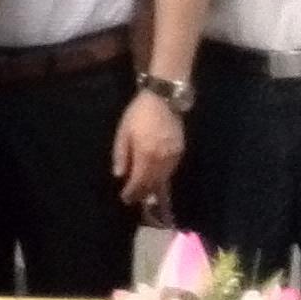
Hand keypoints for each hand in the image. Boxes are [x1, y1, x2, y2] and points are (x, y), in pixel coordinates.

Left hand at [112, 88, 185, 208]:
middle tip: (133, 199)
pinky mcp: (180, 152)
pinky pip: (170, 171)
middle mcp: (162, 160)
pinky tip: (156, 180)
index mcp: (146, 155)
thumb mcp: (123, 133)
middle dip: (142, 194)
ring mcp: (173, 156)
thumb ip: (121, 155)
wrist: (164, 100)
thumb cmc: (138, 114)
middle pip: (152, 184)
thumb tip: (119, 175)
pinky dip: (162, 178)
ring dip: (153, 188)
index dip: (132, 192)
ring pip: (163, 179)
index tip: (125, 199)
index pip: (139, 181)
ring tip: (143, 194)